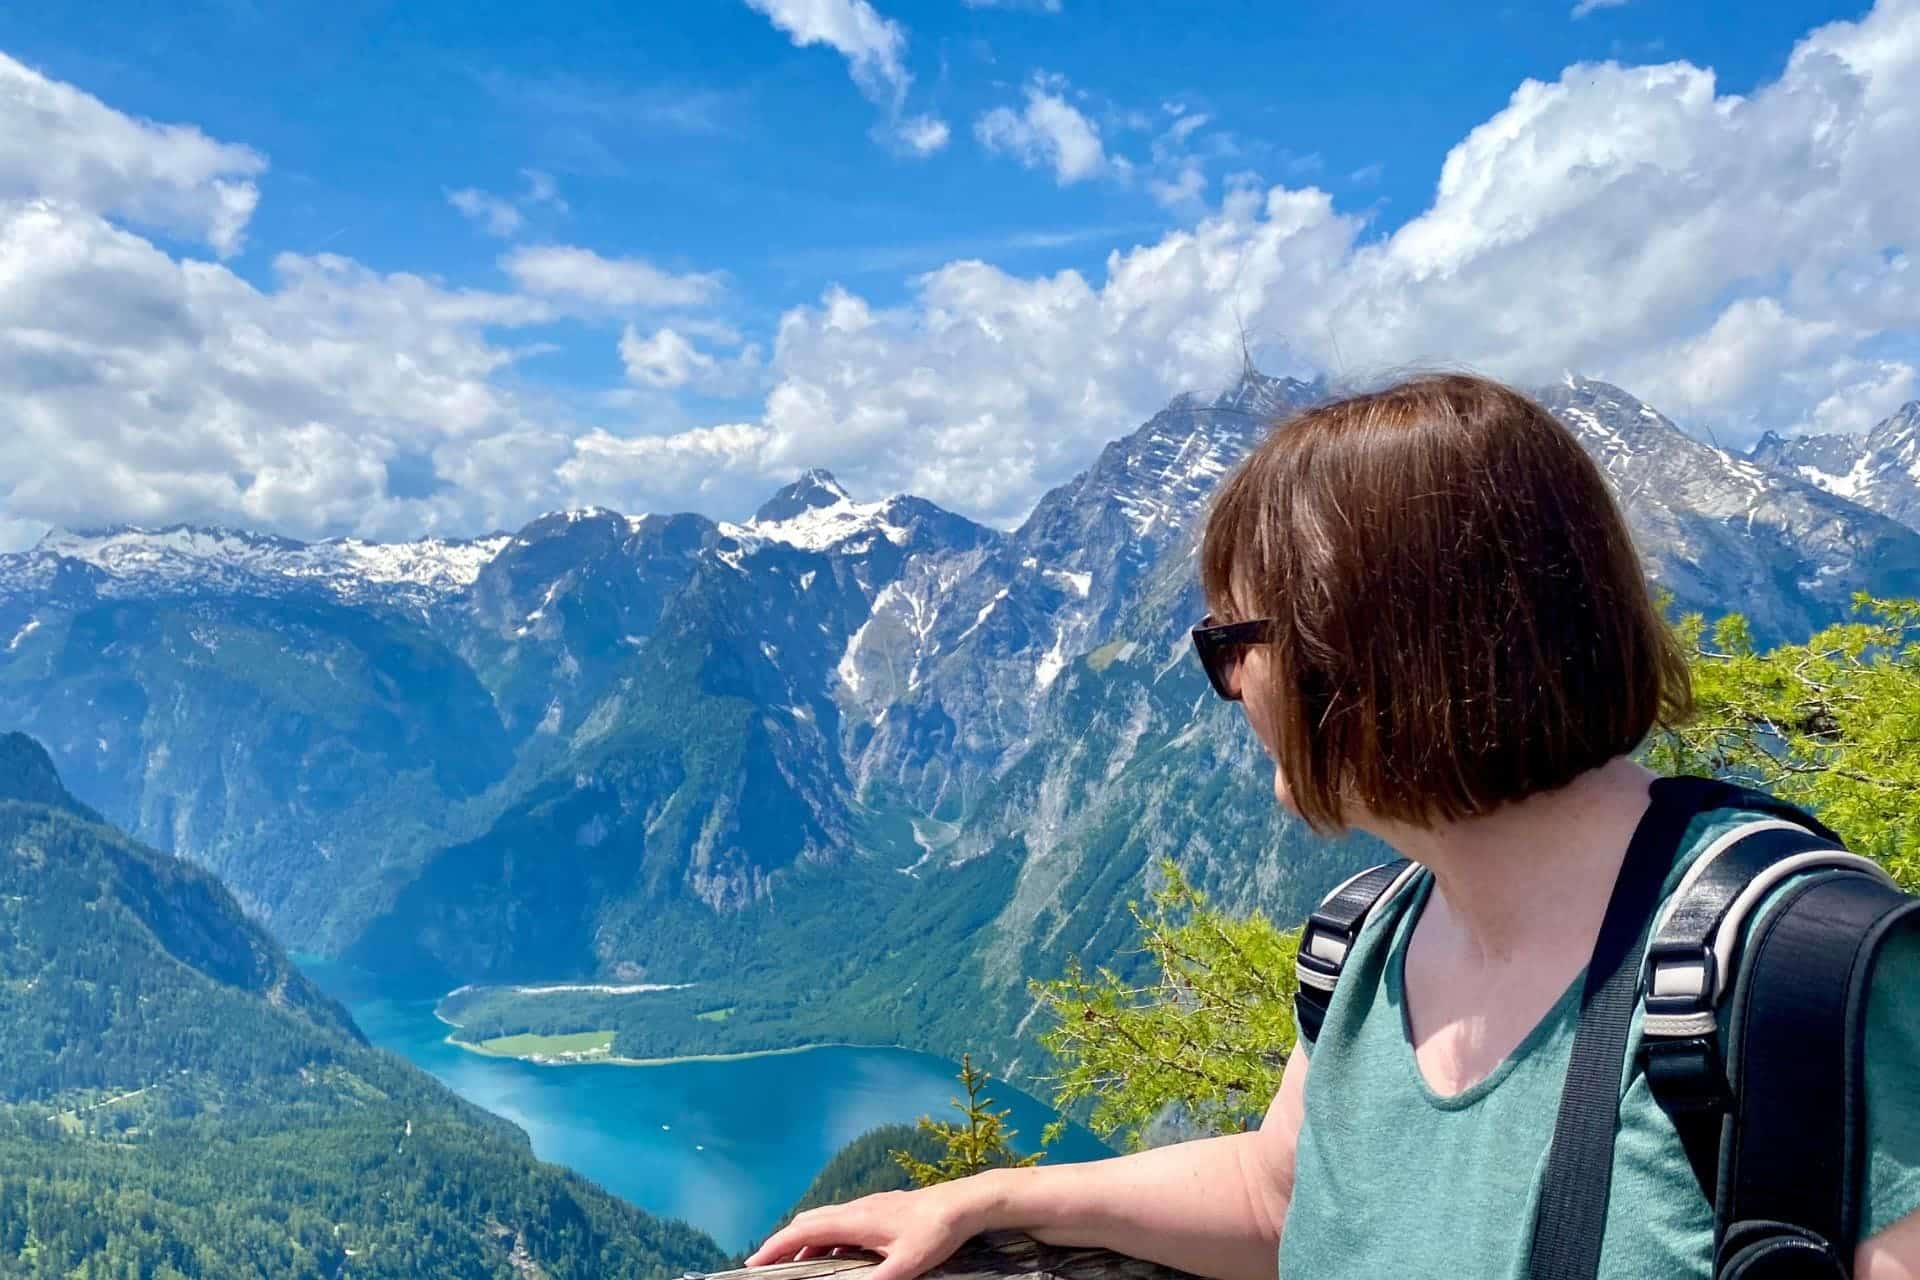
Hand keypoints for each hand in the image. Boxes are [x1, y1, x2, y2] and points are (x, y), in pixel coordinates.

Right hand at [745, 1184, 987, 1279]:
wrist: (964, 1203)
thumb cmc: (936, 1231)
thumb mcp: (905, 1265)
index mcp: (855, 1219)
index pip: (803, 1230)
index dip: (776, 1246)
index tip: (754, 1262)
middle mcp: (856, 1209)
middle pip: (808, 1222)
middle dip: (783, 1244)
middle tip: (766, 1266)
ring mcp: (868, 1207)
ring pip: (825, 1221)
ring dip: (805, 1241)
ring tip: (793, 1266)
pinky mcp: (880, 1210)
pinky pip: (842, 1223)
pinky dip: (826, 1239)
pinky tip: (834, 1257)